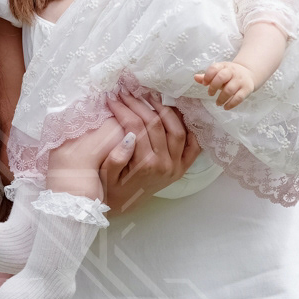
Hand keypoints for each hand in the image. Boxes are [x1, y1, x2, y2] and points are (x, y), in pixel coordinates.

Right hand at [99, 90, 200, 213]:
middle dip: (140, 104)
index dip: (124, 109)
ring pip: (177, 129)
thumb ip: (116, 158)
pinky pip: (193, 144)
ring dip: (165, 109)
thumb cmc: (112, 189)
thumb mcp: (106, 176)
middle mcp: (164, 165)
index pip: (136, 127)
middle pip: (156, 124)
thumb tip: (129, 136)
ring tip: (150, 97)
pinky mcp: (182, 167)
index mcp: (145, 166)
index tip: (114, 98)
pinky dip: (189, 128)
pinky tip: (177, 114)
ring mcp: (176, 166)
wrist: (124, 206)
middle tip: (128, 93)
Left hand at [194, 61, 255, 110]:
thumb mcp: (219, 73)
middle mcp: (233, 71)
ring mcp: (240, 80)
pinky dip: (231, 104)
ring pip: (229, 89)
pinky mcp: (247, 89)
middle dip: (213, 87)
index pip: (214, 68)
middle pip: (221, 77)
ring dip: (221, 98)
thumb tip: (195, 77)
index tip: (205, 84)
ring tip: (218, 103)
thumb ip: (207, 76)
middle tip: (210, 94)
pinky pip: (238, 98)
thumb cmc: (229, 75)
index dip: (207, 76)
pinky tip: (226, 107)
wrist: (249, 74)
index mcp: (224, 66)